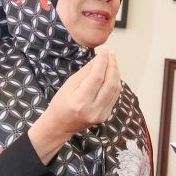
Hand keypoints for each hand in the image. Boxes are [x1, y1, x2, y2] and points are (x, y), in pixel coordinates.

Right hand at [28, 48, 121, 163]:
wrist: (60, 125)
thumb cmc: (60, 104)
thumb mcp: (69, 85)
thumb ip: (86, 71)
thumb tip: (99, 58)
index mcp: (81, 102)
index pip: (97, 78)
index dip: (103, 62)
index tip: (105, 50)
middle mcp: (94, 110)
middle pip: (110, 83)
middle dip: (112, 66)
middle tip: (111, 54)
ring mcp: (101, 114)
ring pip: (115, 90)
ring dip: (116, 73)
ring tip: (112, 61)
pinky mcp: (106, 115)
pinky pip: (115, 96)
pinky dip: (115, 83)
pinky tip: (112, 74)